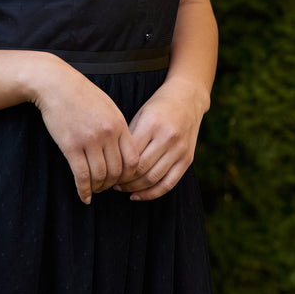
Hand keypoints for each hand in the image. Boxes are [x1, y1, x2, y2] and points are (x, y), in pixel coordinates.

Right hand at [30, 57, 139, 204]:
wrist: (56, 85)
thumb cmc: (82, 95)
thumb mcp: (108, 107)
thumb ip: (118, 128)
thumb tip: (124, 153)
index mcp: (119, 124)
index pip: (133, 160)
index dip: (129, 175)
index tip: (122, 179)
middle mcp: (107, 134)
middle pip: (117, 171)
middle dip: (112, 184)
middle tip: (106, 187)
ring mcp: (89, 140)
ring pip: (100, 176)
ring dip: (98, 188)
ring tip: (94, 190)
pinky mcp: (70, 146)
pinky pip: (81, 175)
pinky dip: (83, 190)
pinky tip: (84, 196)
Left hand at [115, 76, 209, 200]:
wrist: (188, 98)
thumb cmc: (159, 105)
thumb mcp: (140, 114)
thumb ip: (130, 137)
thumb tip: (113, 162)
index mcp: (152, 124)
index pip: (130, 155)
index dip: (116, 167)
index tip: (106, 171)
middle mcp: (167, 138)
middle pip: (141, 170)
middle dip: (123, 180)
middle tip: (110, 182)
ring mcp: (179, 150)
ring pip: (153, 179)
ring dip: (135, 188)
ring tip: (122, 188)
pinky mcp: (187, 159)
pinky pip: (169, 184)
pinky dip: (152, 194)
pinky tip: (137, 195)